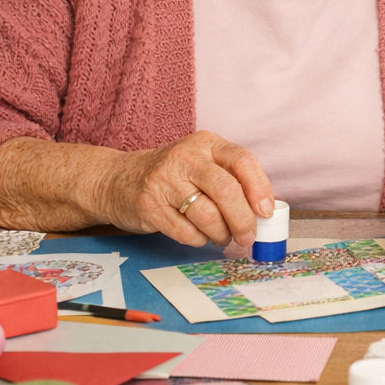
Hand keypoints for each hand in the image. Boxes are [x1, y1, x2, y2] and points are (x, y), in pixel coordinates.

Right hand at [111, 131, 274, 248]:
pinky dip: (198, 240)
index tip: (266, 212)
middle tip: (248, 236)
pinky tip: (199, 236)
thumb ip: (231, 179)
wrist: (119, 179)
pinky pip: (185, 232)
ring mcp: (164, 180)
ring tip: (222, 237)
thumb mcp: (202, 164)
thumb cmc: (173, 176)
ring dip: (221, 234)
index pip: (242, 161)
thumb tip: (264, 212)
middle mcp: (186, 157)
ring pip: (207, 215)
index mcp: (206, 143)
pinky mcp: (148, 205)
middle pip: (226, 191)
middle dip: (243, 219)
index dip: (260, 188)